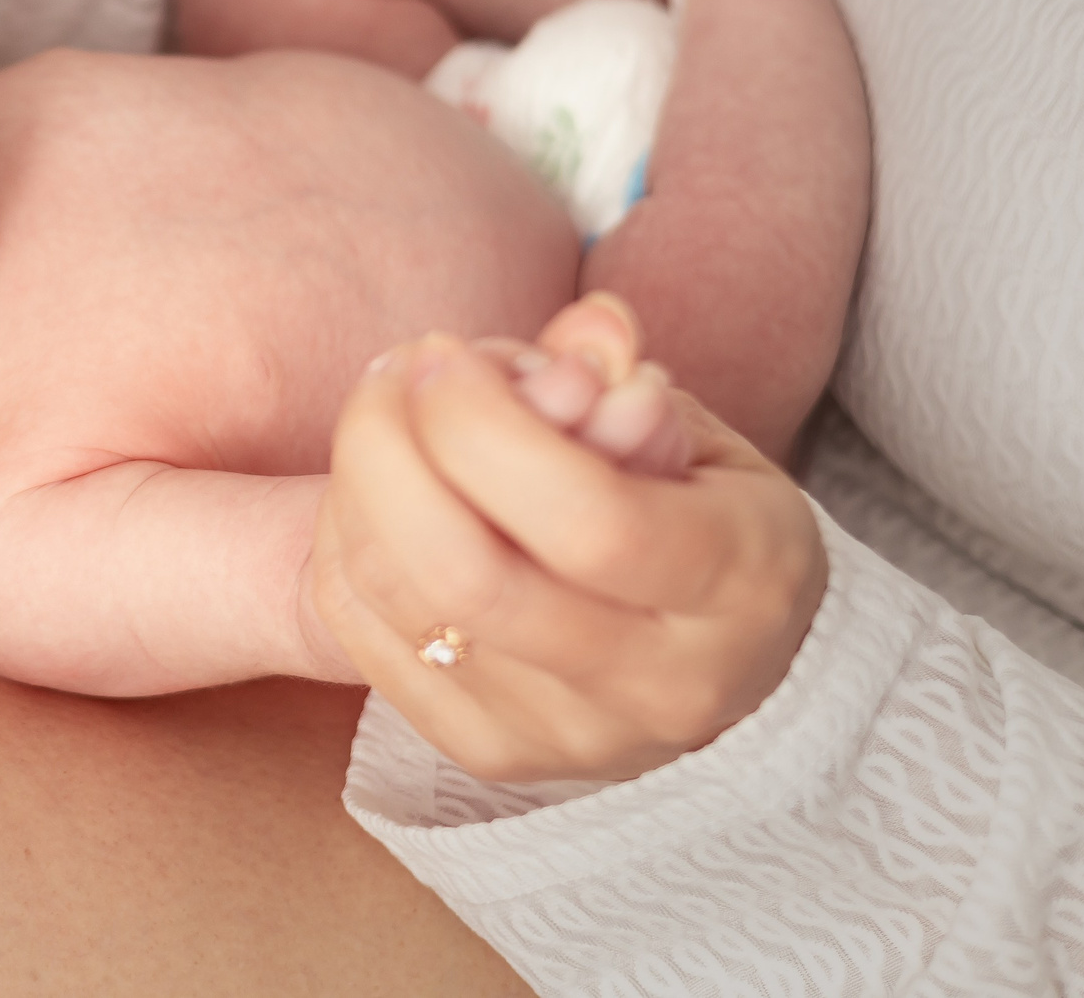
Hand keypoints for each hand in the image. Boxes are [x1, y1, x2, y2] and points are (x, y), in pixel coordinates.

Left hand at [305, 295, 827, 780]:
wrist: (724, 666)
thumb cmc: (702, 516)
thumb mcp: (702, 435)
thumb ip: (628, 377)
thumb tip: (585, 331)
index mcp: (741, 590)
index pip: (586, 520)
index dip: (486, 424)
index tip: (448, 354)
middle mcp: (658, 687)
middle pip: (465, 574)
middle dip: (390, 446)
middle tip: (395, 367)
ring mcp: (565, 738)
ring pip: (397, 599)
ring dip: (359, 479)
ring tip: (386, 408)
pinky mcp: (485, 754)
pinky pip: (358, 631)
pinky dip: (342, 536)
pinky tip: (374, 482)